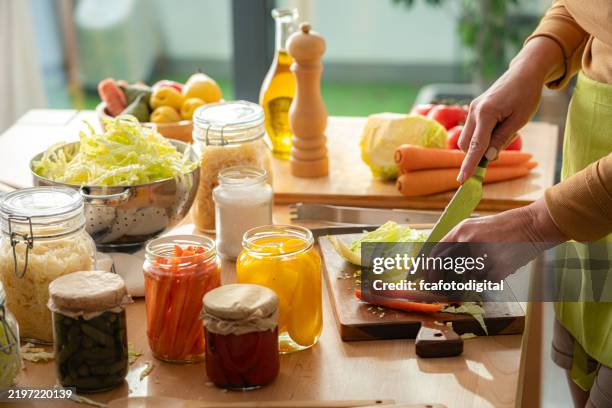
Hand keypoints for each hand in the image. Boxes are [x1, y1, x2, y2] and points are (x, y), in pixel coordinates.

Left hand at [432, 199, 566, 281]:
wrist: (532, 225)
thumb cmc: (503, 228)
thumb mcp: (475, 228)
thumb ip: (458, 242)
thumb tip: (440, 263)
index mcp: (461, 230)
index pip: (435, 252)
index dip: (426, 267)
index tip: (423, 278)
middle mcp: (468, 241)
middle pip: (443, 267)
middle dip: (437, 281)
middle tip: (437, 289)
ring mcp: (482, 254)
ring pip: (467, 277)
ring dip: (472, 278)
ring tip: (486, 266)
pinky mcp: (497, 267)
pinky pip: (485, 281)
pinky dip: (489, 278)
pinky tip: (499, 266)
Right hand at [457, 37, 563, 181]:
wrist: (524, 73)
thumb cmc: (526, 95)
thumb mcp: (519, 120)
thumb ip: (501, 139)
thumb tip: (488, 158)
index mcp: (485, 114)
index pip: (475, 146)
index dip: (469, 165)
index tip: (462, 180)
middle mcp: (474, 112)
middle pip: (467, 145)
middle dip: (478, 153)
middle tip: (503, 144)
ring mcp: (472, 110)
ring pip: (468, 139)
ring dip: (481, 145)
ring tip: (504, 130)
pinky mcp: (474, 110)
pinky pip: (472, 130)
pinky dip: (482, 136)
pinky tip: (499, 125)